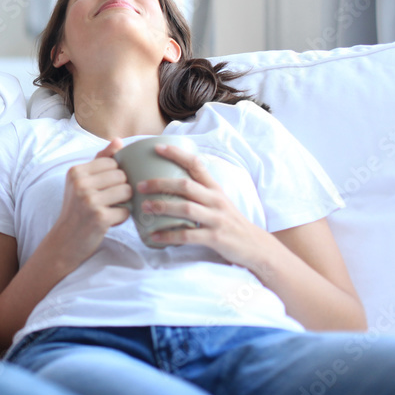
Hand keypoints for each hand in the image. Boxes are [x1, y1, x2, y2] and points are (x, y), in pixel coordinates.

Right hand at [48, 139, 131, 265]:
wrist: (65, 240)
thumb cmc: (77, 209)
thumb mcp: (81, 182)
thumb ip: (100, 160)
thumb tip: (119, 141)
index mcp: (76, 172)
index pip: (113, 162)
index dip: (115, 176)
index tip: (104, 188)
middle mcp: (80, 184)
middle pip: (122, 176)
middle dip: (121, 189)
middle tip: (108, 201)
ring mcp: (89, 201)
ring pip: (127, 191)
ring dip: (124, 202)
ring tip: (110, 209)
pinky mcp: (100, 218)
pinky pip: (126, 211)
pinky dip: (122, 217)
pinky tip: (109, 221)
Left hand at [139, 144, 270, 265]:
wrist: (255, 246)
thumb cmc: (229, 222)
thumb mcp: (218, 201)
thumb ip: (199, 191)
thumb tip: (169, 182)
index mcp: (214, 189)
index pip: (196, 165)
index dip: (177, 154)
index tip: (157, 148)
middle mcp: (216, 200)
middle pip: (186, 185)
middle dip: (160, 183)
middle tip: (139, 185)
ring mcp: (216, 218)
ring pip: (186, 208)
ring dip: (162, 206)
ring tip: (144, 207)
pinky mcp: (215, 237)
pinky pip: (188, 236)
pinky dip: (169, 236)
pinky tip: (154, 236)